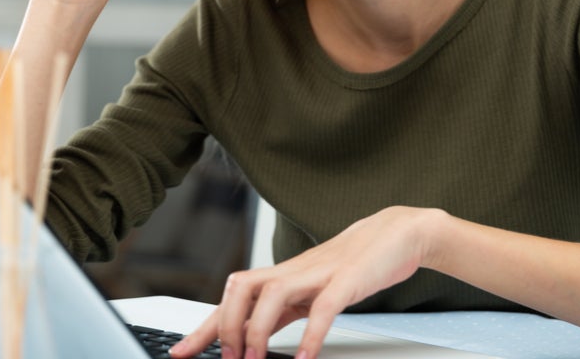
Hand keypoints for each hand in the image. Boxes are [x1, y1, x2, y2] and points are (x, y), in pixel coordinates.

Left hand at [170, 207, 446, 358]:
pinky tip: (304, 358)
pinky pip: (325, 306)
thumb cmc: (356, 264)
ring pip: (272, 292)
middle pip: (241, 286)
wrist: (397, 232)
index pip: (233, 299)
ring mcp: (319, 273)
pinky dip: (311, 334)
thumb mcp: (312, 291)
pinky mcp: (348, 279)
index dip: (205, 327)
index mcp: (283, 276)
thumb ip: (285, 311)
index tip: (181, 352)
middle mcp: (293, 272)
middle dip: (227, 324)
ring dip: (258, 330)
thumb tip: (255, 339)